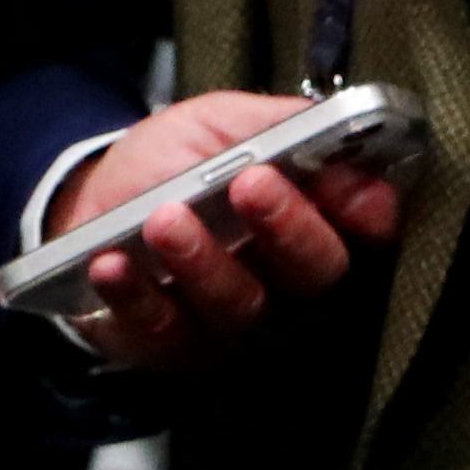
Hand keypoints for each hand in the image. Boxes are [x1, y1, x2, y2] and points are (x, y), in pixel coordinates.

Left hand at [56, 92, 401, 371]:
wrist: (100, 198)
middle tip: (251, 185)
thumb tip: (342, 134)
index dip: (370, 215)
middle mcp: (287, 282)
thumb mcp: (228, 123)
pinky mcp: (174, 345)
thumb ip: (284, 128)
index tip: (358, 197)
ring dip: (202, 261)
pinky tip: (112, 265)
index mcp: (313, 221)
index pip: (367, 230)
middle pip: (313, 272)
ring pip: (239, 306)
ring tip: (165, 219)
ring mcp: (233, 321)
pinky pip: (161, 329)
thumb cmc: (177, 162)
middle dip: (288, 228)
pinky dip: (135, 297)